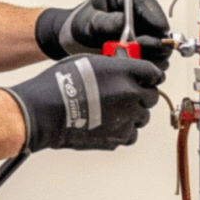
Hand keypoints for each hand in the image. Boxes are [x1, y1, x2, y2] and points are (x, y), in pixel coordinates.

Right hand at [3, 54, 162, 151]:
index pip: (153, 73)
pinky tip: (110, 123)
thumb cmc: (60, 84)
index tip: (149, 78)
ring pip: (143, 116)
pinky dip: (124, 129)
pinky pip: (131, 134)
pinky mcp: (119, 137)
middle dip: (143, 94)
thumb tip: (121, 70)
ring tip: (114, 110)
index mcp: (124, 72)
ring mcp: (127, 117)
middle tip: (129, 94)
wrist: (46, 112)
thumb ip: (112, 66)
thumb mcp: (88, 62)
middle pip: (152, 96)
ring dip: (133, 112)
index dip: (151, 75)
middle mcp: (131, 94)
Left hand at [35, 0, 172, 68]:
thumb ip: (105, 21)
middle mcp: (140, 20)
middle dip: (154, 41)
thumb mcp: (89, 19)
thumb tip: (122, 22)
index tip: (159, 29)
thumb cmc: (80, 22)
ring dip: (149, 57)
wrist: (72, 41)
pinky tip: (129, 65)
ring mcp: (142, 38)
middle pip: (161, 32)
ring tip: (129, 57)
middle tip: (139, 45)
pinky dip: (143, 67)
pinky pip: (151, 64)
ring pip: (160, 51)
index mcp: (128, 1)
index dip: (157, 17)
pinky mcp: (141, 56)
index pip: (149, 5)